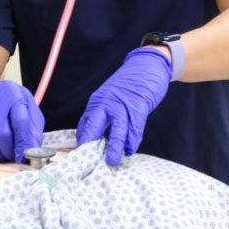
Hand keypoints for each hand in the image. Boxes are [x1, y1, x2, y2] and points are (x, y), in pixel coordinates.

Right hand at [0, 81, 43, 162]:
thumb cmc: (16, 105)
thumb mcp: (31, 112)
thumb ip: (32, 132)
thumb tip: (31, 154)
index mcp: (15, 95)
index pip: (20, 122)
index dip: (22, 144)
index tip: (23, 159)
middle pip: (0, 132)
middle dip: (8, 151)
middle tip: (13, 159)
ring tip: (4, 158)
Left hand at [76, 47, 170, 165]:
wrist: (147, 66)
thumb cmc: (128, 86)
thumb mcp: (110, 98)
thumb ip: (103, 116)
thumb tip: (93, 137)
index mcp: (98, 102)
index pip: (86, 123)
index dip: (83, 141)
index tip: (81, 156)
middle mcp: (107, 102)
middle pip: (95, 125)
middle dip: (91, 145)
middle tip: (90, 162)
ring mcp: (123, 104)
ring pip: (117, 130)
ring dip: (115, 147)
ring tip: (112, 161)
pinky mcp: (139, 105)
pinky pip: (134, 127)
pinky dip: (132, 140)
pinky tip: (130, 149)